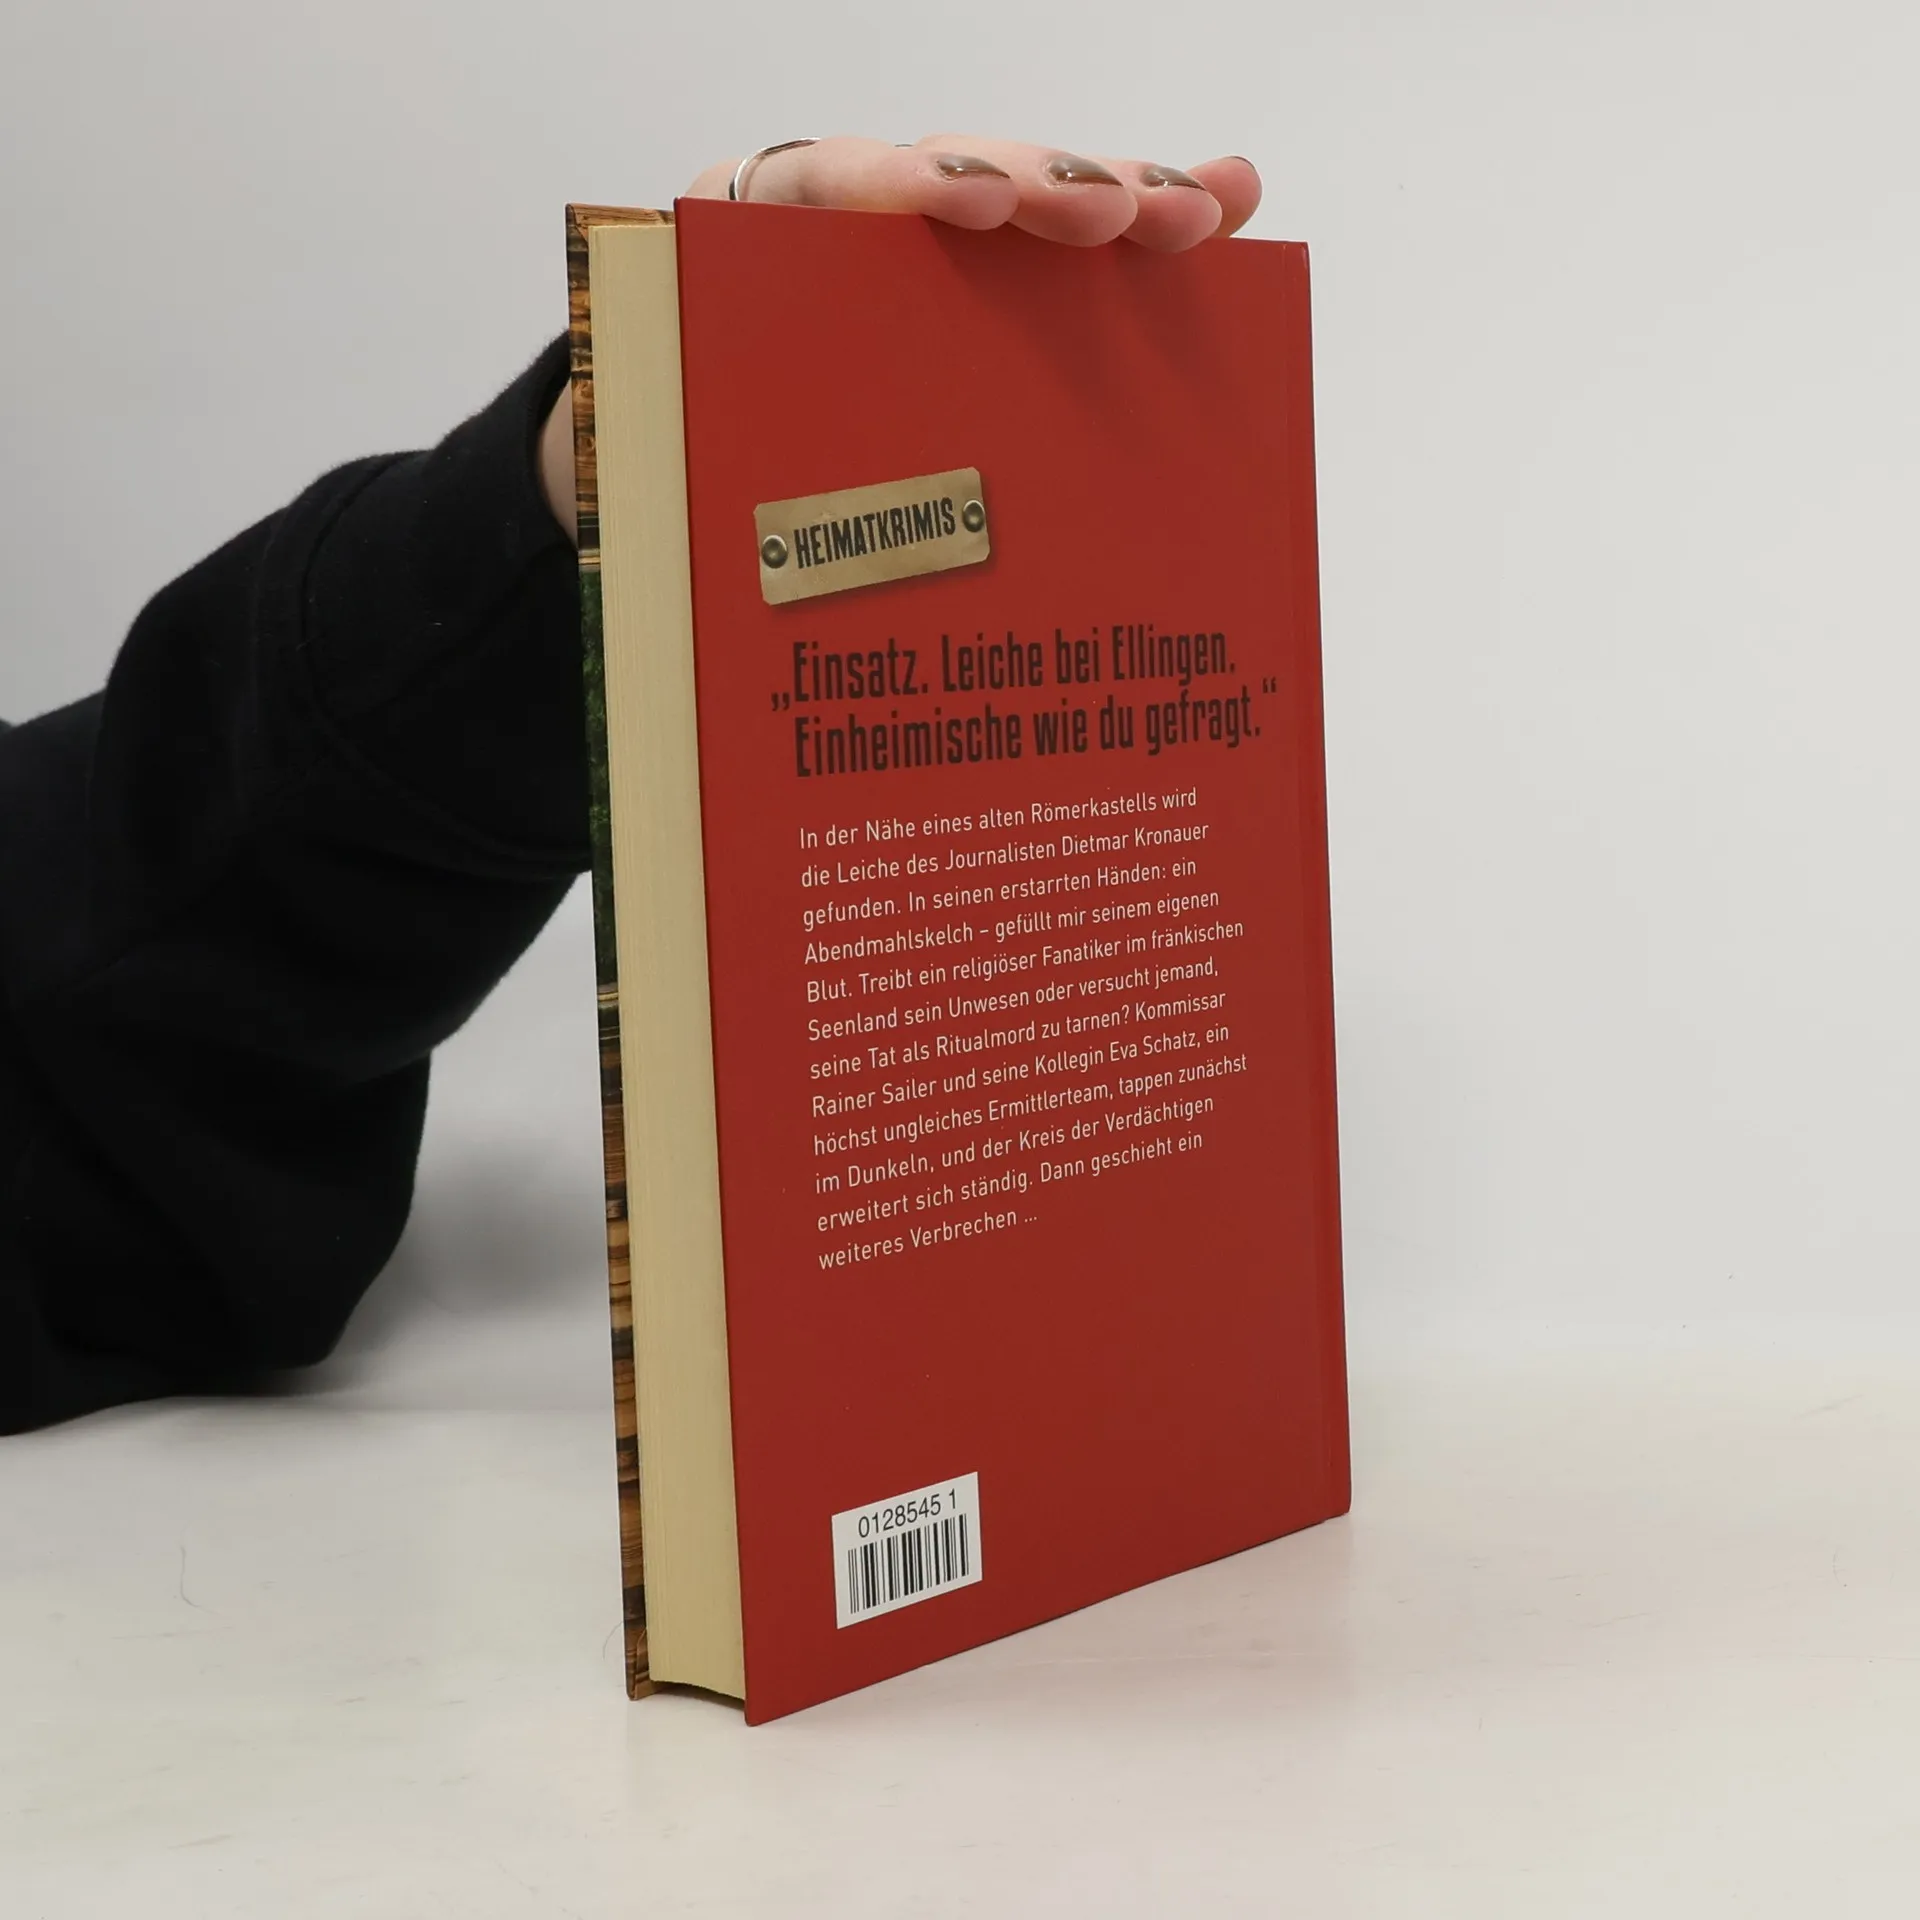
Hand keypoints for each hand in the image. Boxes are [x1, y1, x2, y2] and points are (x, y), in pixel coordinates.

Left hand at [539, 137, 1261, 536]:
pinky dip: (1143, 216)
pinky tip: (1228, 203)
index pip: (821, 189)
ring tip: (1205, 209)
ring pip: (1023, 195)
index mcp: (746, 249)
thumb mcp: (668, 463)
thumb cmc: (677, 455)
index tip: (956, 206)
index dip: (891, 191)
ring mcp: (917, 239)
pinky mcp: (975, 267)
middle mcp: (840, 226)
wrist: (676, 419)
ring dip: (1121, 196)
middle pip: (949, 174)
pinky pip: (1062, 236)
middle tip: (1110, 215)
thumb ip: (689, 481)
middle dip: (1034, 187)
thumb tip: (674, 561)